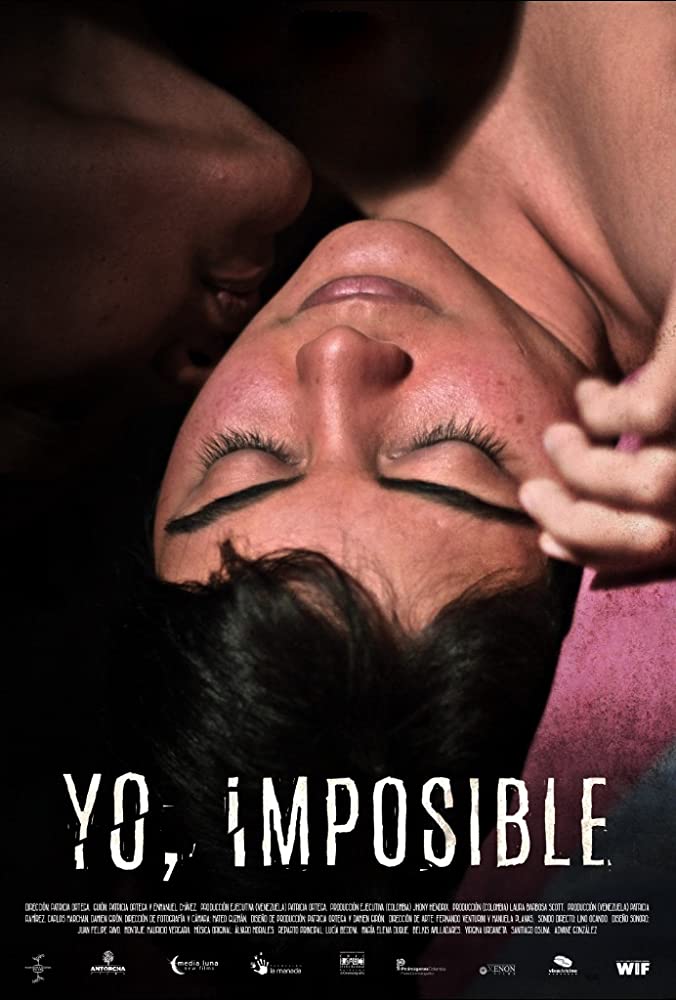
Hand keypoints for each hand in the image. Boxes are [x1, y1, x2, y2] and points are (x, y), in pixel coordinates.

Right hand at [519, 300, 675, 583]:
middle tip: (531, 493)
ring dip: (582, 471)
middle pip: (658, 535)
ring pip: (650, 486)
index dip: (600, 556)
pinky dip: (601, 412)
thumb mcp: (668, 424)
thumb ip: (642, 473)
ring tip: (557, 435)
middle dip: (578, 526)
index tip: (545, 542)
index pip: (664, 549)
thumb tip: (571, 536)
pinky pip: (643, 415)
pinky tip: (591, 390)